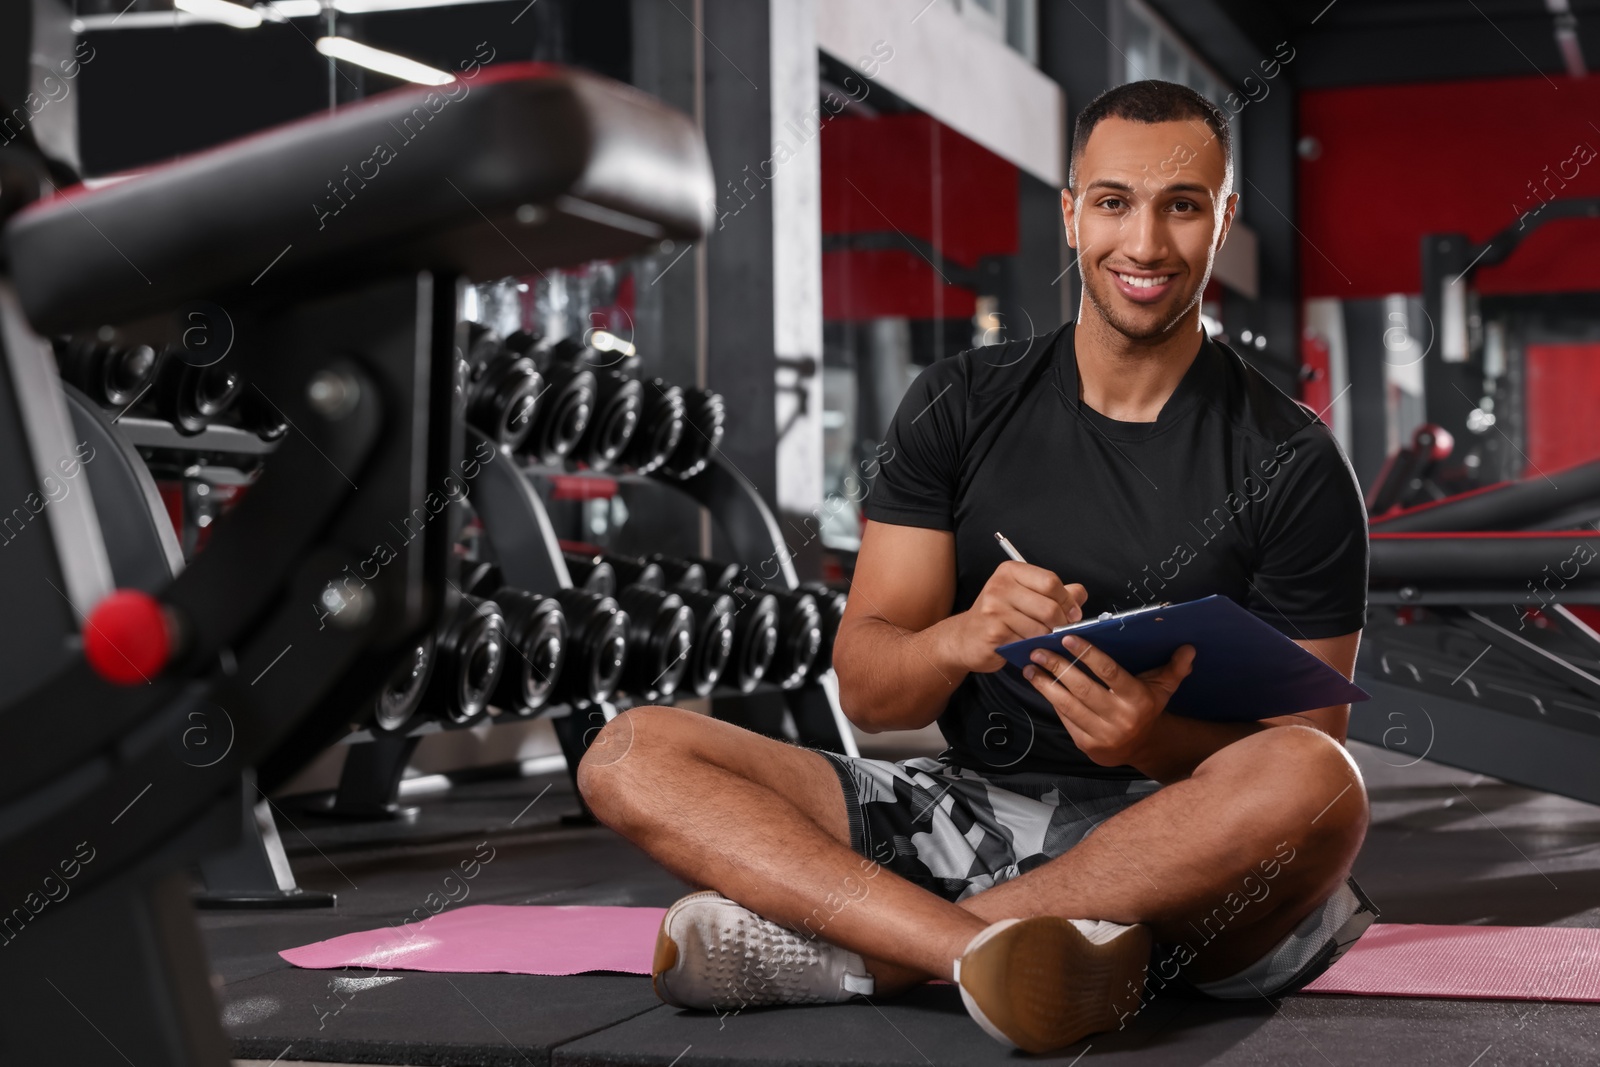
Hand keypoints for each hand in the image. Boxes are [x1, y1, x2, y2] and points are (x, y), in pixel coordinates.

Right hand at [948, 561, 1086, 673]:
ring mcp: (994, 609)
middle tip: (1061, 631)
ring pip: (1041, 628)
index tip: (1073, 614)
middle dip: (1062, 624)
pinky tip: (1029, 647)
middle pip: (1049, 606)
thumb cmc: (999, 616)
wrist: (965, 638)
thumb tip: (1080, 594)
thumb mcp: (1025, 597)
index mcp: (1011, 571)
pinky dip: (1034, 647)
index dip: (1068, 601)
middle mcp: (1000, 586)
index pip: (1051, 581)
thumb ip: (1055, 593)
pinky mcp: (994, 632)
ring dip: (1047, 638)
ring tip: (1043, 639)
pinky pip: (1028, 642)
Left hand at [1023, 635, 1195, 767]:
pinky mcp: (1087, 744)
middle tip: (1038, 650)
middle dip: (1057, 667)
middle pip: (1082, 688)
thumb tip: (1188, 648)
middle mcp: (1119, 717)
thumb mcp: (1162, 688)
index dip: (1087, 654)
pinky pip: (1065, 719)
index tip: (1067, 638)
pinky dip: (1052, 701)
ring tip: (1031, 667)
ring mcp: (1102, 733)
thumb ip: (1173, 668)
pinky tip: (1041, 685)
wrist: (1142, 746)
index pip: (1108, 672)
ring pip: (1068, 705)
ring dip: (1046, 685)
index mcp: (1137, 699)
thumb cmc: (1147, 708)